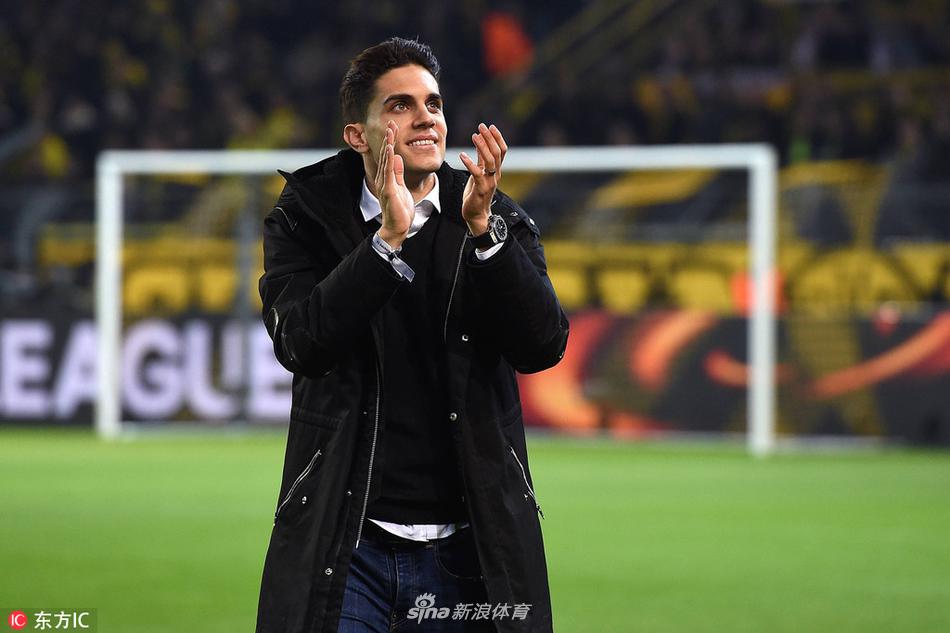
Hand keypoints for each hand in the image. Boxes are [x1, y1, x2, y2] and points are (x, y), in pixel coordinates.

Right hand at [374, 121, 414, 248]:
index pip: (389, 155)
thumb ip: (398, 173)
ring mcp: (384, 184)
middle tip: (390, 122)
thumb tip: (397, 157)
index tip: (393, 126)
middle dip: (388, 138)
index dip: (390, 140)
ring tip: (390, 131)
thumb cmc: (400, 209)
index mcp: (386, 177)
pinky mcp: (388, 190)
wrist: (398, 227)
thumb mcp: (401, 186)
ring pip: (386, 161)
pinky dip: (389, 160)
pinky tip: (390, 149)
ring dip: (388, 145)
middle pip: (385, 154)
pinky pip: (388, 172)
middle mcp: (383, 178)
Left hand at [459, 123, 506, 235]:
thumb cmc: (476, 193)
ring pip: (490, 161)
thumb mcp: (479, 173)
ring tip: (474, 136)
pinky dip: (470, 163)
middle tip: (481, 126)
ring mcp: (489, 182)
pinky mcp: (481, 189)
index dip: (497, 137)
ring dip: (482, 146)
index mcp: (496, 170)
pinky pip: (477, 173)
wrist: (476, 214)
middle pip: (497, 153)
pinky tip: (462, 155)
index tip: (490, 126)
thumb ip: (481, 159)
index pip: (502, 150)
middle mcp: (495, 175)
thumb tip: (480, 142)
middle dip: (490, 138)